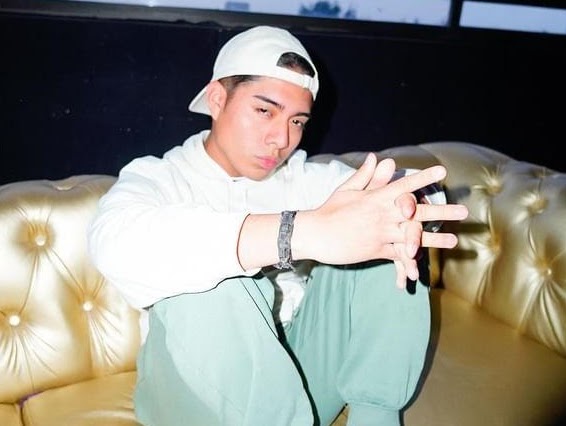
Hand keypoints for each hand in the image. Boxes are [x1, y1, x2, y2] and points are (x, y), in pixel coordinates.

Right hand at [293, 153, 468, 285]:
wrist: (315, 234)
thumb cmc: (330, 209)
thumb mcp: (347, 189)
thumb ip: (366, 175)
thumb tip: (377, 157)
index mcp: (376, 197)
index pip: (404, 185)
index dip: (424, 178)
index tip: (441, 172)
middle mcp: (383, 215)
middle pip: (417, 212)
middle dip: (441, 210)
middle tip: (463, 211)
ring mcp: (381, 233)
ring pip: (413, 236)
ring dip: (435, 238)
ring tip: (454, 240)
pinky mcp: (375, 250)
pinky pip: (397, 256)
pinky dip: (408, 263)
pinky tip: (422, 268)